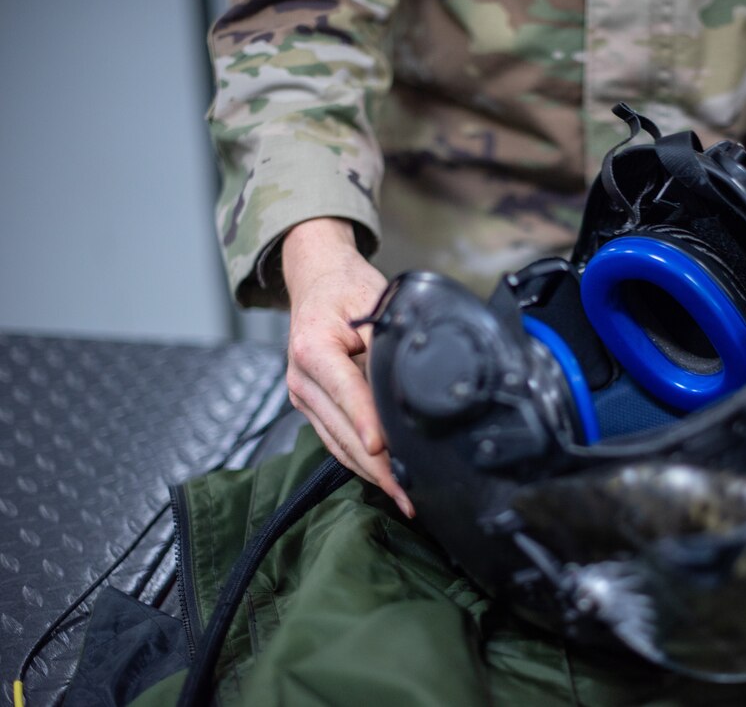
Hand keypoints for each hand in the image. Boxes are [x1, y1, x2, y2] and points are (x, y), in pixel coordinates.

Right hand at [282, 217, 413, 516]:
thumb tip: (411, 380)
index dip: (367, 423)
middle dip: (377, 465)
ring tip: (403, 497)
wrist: (317, 280)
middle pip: (342, 430)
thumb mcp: (372, 303)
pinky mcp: (311, 406)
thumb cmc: (347, 289)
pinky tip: (385, 479)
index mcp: (313, 348)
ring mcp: (303, 396)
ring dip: (371, 473)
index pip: (346, 392)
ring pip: (338, 444)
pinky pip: (336, 441)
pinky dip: (360, 462)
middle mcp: (301, 378)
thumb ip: (387, 342)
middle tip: (408, 493)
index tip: (385, 449)